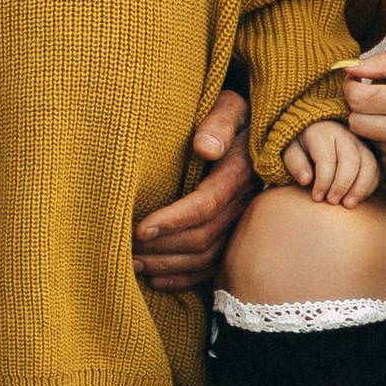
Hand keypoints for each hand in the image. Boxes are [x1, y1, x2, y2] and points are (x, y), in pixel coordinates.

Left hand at [133, 87, 250, 289]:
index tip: (138, 229)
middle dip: (161, 247)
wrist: (261, 129)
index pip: (205, 204)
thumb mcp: (232, 105)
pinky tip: (157, 280)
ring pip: (207, 257)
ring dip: (167, 265)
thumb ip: (220, 121)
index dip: (172, 220)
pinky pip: (214, 266)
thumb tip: (204, 147)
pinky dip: (185, 278)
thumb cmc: (234, 115)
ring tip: (132, 264)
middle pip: (202, 237)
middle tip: (124, 250)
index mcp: (239, 172)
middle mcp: (244, 203)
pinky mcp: (237, 236)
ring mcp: (243, 223)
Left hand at [281, 117, 381, 207]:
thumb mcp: (289, 151)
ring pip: (369, 164)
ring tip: (348, 204)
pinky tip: (356, 199)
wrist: (313, 130)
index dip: (323, 181)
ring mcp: (359, 143)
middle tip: (332, 202)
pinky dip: (369, 186)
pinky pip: (376, 169)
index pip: (327, 159)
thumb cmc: (299, 145)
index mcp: (322, 132)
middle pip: (352, 160)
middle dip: (343, 185)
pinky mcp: (369, 152)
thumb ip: (295, 164)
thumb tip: (306, 180)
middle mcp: (344, 134)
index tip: (316, 198)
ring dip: (360, 187)